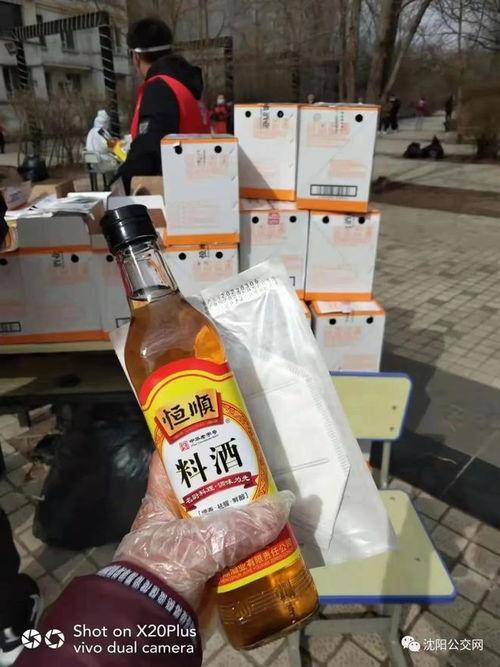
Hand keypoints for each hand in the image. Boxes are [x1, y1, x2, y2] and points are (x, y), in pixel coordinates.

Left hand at [114, 452, 292, 609]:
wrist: (153, 625)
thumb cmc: (165, 567)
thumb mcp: (202, 541)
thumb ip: (241, 526)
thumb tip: (282, 507)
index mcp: (161, 502)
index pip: (170, 461)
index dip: (188, 441)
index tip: (214, 425)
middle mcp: (176, 519)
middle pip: (206, 489)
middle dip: (232, 477)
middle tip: (261, 462)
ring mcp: (193, 545)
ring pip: (224, 519)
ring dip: (248, 513)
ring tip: (277, 496)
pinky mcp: (209, 570)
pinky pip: (235, 550)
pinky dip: (254, 544)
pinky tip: (277, 535)